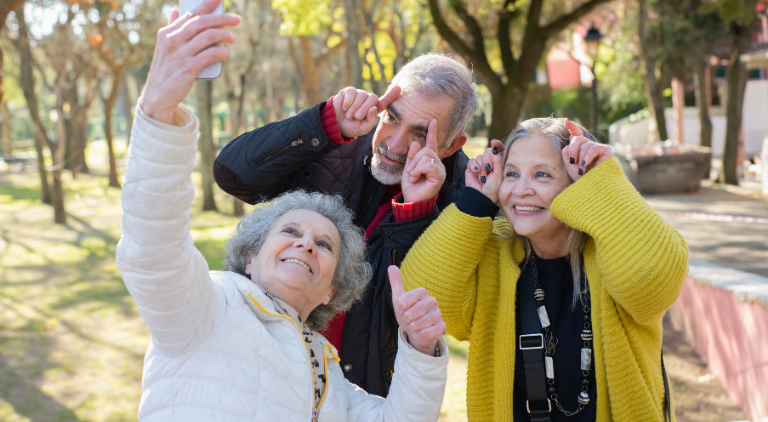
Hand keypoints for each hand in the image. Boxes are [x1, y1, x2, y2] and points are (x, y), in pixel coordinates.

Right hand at [139, 0, 240, 124]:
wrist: (158, 95)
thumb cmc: (165, 69)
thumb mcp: (164, 46)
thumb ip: (171, 28)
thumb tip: (175, 10)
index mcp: (167, 33)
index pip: (190, 14)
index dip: (206, 5)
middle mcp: (173, 40)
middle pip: (202, 22)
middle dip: (222, 18)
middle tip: (236, 19)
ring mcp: (181, 54)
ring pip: (208, 36)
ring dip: (224, 35)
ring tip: (232, 38)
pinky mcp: (189, 68)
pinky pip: (211, 55)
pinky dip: (221, 52)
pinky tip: (226, 53)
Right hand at [333, 86, 400, 137]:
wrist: (335, 125)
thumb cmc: (351, 127)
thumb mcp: (363, 129)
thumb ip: (371, 121)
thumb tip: (374, 107)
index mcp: (374, 110)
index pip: (385, 102)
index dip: (391, 95)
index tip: (398, 88)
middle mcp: (368, 100)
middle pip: (373, 98)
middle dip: (364, 109)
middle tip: (356, 117)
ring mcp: (359, 94)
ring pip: (362, 95)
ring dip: (355, 107)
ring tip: (349, 115)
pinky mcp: (349, 91)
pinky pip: (352, 92)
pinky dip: (349, 101)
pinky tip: (345, 107)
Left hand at [388, 266, 445, 355]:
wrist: (416, 331)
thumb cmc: (407, 313)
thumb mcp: (399, 298)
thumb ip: (396, 283)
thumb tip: (391, 267)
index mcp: (422, 292)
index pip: (405, 300)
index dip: (401, 308)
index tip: (403, 310)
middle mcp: (433, 301)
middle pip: (411, 313)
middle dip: (406, 319)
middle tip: (408, 319)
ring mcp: (438, 314)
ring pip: (419, 324)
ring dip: (413, 328)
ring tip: (414, 326)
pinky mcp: (442, 326)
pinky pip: (428, 333)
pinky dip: (420, 334)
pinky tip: (421, 332)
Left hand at [401, 119, 445, 202]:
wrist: (412, 199)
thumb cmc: (412, 186)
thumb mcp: (409, 167)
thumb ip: (412, 156)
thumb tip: (415, 142)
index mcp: (429, 160)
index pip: (431, 144)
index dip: (432, 132)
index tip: (432, 121)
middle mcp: (437, 163)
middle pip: (426, 149)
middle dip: (414, 160)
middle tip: (411, 172)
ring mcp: (440, 169)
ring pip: (426, 156)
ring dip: (415, 166)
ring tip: (414, 176)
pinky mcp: (440, 175)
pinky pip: (428, 164)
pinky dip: (418, 170)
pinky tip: (416, 178)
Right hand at [465, 139, 504, 202]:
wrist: (482, 196)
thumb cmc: (493, 188)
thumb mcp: (499, 173)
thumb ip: (498, 159)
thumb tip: (493, 147)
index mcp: (499, 163)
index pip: (498, 150)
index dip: (497, 145)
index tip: (494, 142)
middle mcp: (490, 163)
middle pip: (488, 151)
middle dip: (488, 159)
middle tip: (489, 169)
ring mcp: (480, 165)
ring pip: (480, 156)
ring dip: (482, 166)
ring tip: (483, 176)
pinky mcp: (471, 168)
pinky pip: (472, 161)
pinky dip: (474, 166)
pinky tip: (477, 172)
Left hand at [561, 118, 612, 181]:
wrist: (591, 188)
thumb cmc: (580, 178)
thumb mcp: (569, 163)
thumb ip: (567, 150)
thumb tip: (570, 138)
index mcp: (580, 148)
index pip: (577, 134)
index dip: (572, 127)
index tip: (566, 121)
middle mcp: (589, 146)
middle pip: (577, 138)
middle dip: (572, 150)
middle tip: (573, 162)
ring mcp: (598, 147)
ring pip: (584, 144)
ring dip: (580, 158)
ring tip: (582, 170)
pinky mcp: (606, 150)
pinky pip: (593, 148)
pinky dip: (587, 157)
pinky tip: (585, 165)